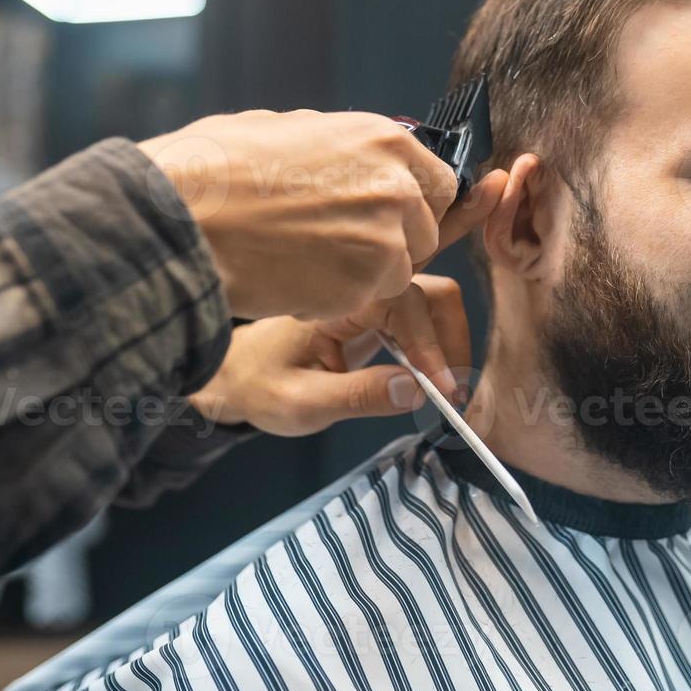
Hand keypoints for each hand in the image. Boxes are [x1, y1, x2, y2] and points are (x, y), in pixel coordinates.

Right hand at [137, 108, 506, 318]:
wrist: (181, 218)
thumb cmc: (215, 168)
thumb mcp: (287, 130)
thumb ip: (340, 147)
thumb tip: (356, 155)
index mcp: (383, 139)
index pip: (438, 182)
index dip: (413, 204)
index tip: (388, 216)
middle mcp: (396, 187)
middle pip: (422, 231)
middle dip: (389, 242)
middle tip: (334, 244)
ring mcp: (384, 240)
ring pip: (397, 270)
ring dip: (362, 274)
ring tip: (302, 259)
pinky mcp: (363, 286)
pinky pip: (363, 299)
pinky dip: (332, 298)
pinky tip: (289, 278)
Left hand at [189, 274, 471, 435]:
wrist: (236, 374)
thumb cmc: (259, 385)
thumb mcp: (302, 402)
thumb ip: (359, 396)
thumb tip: (417, 390)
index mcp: (338, 297)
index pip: (406, 305)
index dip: (431, 348)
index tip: (443, 393)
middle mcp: (362, 288)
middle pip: (433, 293)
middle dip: (451, 339)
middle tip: (454, 393)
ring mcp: (374, 298)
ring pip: (435, 301)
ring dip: (449, 341)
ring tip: (446, 389)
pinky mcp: (380, 314)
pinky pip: (423, 316)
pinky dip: (438, 344)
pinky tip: (433, 378)